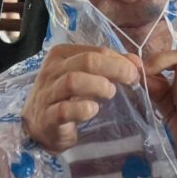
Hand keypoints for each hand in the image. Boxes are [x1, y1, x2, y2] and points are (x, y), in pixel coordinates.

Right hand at [19, 44, 139, 153]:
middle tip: (131, 80)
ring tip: (110, 93)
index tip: (135, 71)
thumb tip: (136, 62)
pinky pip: (64, 110)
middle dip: (114, 69)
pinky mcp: (46, 118)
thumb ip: (110, 67)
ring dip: (98, 86)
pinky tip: (93, 110)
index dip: (119, 59)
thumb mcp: (86, 77)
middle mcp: (52, 70)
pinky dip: (82, 109)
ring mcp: (47, 94)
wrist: (40, 127)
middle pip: (86, 61)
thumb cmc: (66, 98)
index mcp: (62, 55)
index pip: (95, 50)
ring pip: (73, 81)